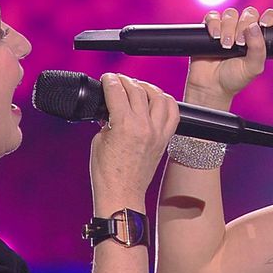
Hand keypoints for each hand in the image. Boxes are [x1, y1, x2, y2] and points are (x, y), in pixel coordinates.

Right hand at [89, 73, 179, 213]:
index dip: (109, 80)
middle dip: (125, 81)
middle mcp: (144, 126)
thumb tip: (111, 108)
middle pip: (137, 90)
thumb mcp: (100, 140)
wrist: (122, 194)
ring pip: (159, 97)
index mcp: (125, 125)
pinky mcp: (164, 139)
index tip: (106, 78)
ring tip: (137, 86)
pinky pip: (173, 113)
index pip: (117, 91)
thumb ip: (107, 119)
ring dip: (147, 87)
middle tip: (117, 80)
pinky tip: (157, 99)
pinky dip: (166, 101)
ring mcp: (157, 132)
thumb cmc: (107, 173)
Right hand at [185, 7, 272, 108]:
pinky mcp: (210, 28)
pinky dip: (214, 24)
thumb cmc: (234, 78)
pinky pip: (212, 16)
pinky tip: (215, 37)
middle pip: (248, 13)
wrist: (211, 86)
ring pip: (231, 14)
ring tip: (225, 45)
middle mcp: (244, 30)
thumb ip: (258, 48)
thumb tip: (254, 27)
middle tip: (239, 44)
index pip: (269, 17)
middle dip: (244, 27)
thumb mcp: (253, 67)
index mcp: (258, 37)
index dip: (268, 17)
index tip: (264, 24)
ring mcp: (227, 28)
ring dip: (228, 28)